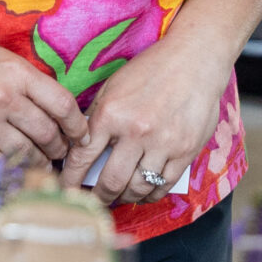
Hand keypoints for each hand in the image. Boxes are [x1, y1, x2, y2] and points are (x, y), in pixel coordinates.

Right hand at [0, 39, 86, 164]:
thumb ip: (26, 80)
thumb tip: (57, 108)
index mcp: (15, 72)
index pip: (63, 104)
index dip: (78, 125)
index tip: (81, 135)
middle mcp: (3, 97)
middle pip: (48, 133)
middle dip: (60, 147)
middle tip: (61, 152)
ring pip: (28, 153)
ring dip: (40, 162)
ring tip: (42, 163)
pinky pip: (1, 164)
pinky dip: (14, 169)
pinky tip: (18, 168)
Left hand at [64, 37, 231, 207]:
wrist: (195, 59)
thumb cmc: (151, 70)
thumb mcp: (114, 87)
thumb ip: (97, 117)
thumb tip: (80, 149)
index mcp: (110, 113)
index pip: (82, 157)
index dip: (71, 179)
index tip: (65, 190)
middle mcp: (135, 131)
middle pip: (110, 182)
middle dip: (98, 197)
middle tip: (93, 202)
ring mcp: (162, 144)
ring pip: (137, 188)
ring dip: (124, 197)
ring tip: (118, 197)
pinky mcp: (185, 152)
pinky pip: (163, 186)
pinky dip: (150, 195)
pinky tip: (143, 193)